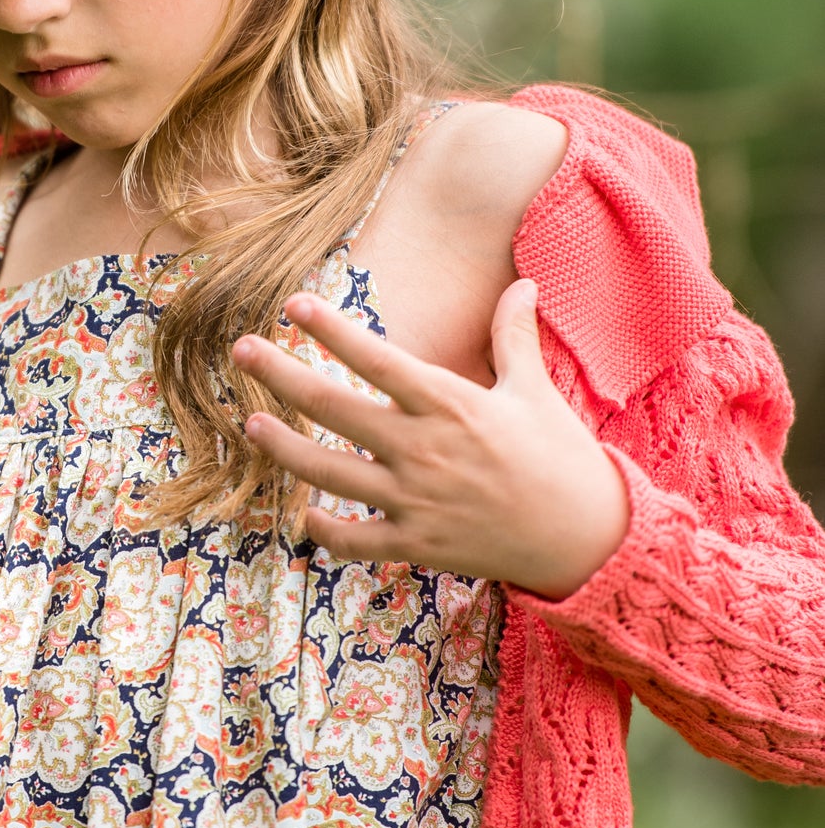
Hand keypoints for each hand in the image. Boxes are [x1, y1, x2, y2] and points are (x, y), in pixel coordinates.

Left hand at [232, 279, 628, 598]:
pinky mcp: (416, 544)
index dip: (331, 329)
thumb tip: (522, 283)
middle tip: (241, 350)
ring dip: (284, 448)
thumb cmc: (561, 458)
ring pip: (328, 472)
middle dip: (282, 375)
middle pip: (334, 407)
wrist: (587, 539)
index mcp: (449, 404)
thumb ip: (513, 338)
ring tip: (252, 423)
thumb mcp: (535, 391)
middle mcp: (422, 449)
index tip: (292, 303)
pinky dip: (323, 528)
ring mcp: (414, 500)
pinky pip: (354, 538)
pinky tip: (303, 512)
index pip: (377, 359)